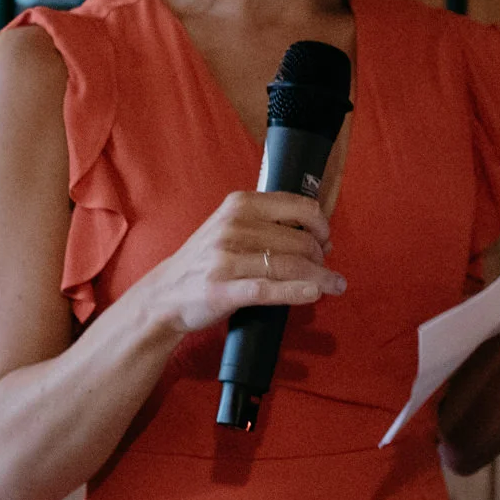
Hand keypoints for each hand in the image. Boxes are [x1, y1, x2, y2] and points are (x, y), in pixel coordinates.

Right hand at [148, 190, 345, 335]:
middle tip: (325, 270)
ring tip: (334, 285)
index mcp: (240, 204)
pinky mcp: (222, 290)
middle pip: (299, 241)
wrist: (165, 293)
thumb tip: (320, 237)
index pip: (299, 207)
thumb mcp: (231, 226)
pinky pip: (269, 290)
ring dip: (320, 278)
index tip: (326, 241)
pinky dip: (296, 292)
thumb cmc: (207, 260)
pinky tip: (313, 295)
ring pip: (290, 266)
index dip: (321, 226)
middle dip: (320, 258)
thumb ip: (269, 224)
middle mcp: (233, 227)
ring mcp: (226, 259)